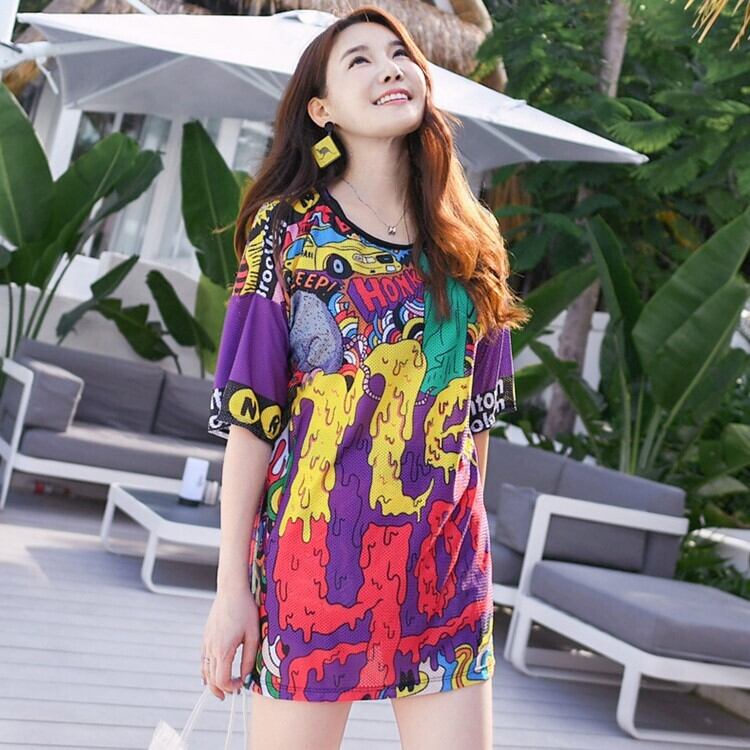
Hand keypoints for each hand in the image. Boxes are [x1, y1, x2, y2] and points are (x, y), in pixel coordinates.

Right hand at [201, 585, 258, 699]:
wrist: (231, 590)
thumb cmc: (245, 610)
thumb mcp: (253, 635)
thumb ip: (249, 659)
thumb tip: (245, 677)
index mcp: (223, 650)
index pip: (221, 680)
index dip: (231, 688)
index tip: (241, 685)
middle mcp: (211, 648)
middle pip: (211, 679)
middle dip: (221, 689)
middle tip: (232, 693)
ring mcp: (206, 642)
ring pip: (204, 671)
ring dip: (213, 682)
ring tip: (223, 688)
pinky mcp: (205, 637)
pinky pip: (203, 659)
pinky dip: (207, 670)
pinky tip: (213, 672)